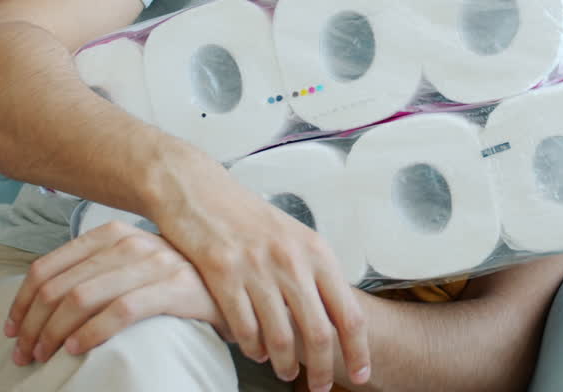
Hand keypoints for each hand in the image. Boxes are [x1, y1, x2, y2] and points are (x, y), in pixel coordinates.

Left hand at [6, 222, 229, 364]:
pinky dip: (92, 332)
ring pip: (83, 298)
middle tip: (24, 353)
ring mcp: (155, 263)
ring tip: (45, 356)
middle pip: (60, 287)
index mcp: (112, 234)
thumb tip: (42, 296)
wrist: (234, 285)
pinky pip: (122, 311)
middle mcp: (131, 242)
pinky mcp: (177, 287)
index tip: (11, 329)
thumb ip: (96, 269)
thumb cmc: (175, 280)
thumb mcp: (131, 264)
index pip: (48, 267)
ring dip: (54, 333)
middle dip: (33, 325)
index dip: (22, 302)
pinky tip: (78, 348)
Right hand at [148, 170, 369, 390]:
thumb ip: (315, 274)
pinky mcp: (223, 274)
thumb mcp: (295, 238)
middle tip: (321, 386)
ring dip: (286, 363)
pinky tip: (255, 351)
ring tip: (286, 372)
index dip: (358, 351)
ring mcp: (257, 267)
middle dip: (323, 369)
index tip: (362, 374)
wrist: (200, 191)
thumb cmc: (249, 218)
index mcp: (317, 252)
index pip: (350, 313)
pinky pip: (244, 328)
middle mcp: (292, 260)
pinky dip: (252, 348)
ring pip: (281, 337)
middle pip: (319, 333)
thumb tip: (335, 316)